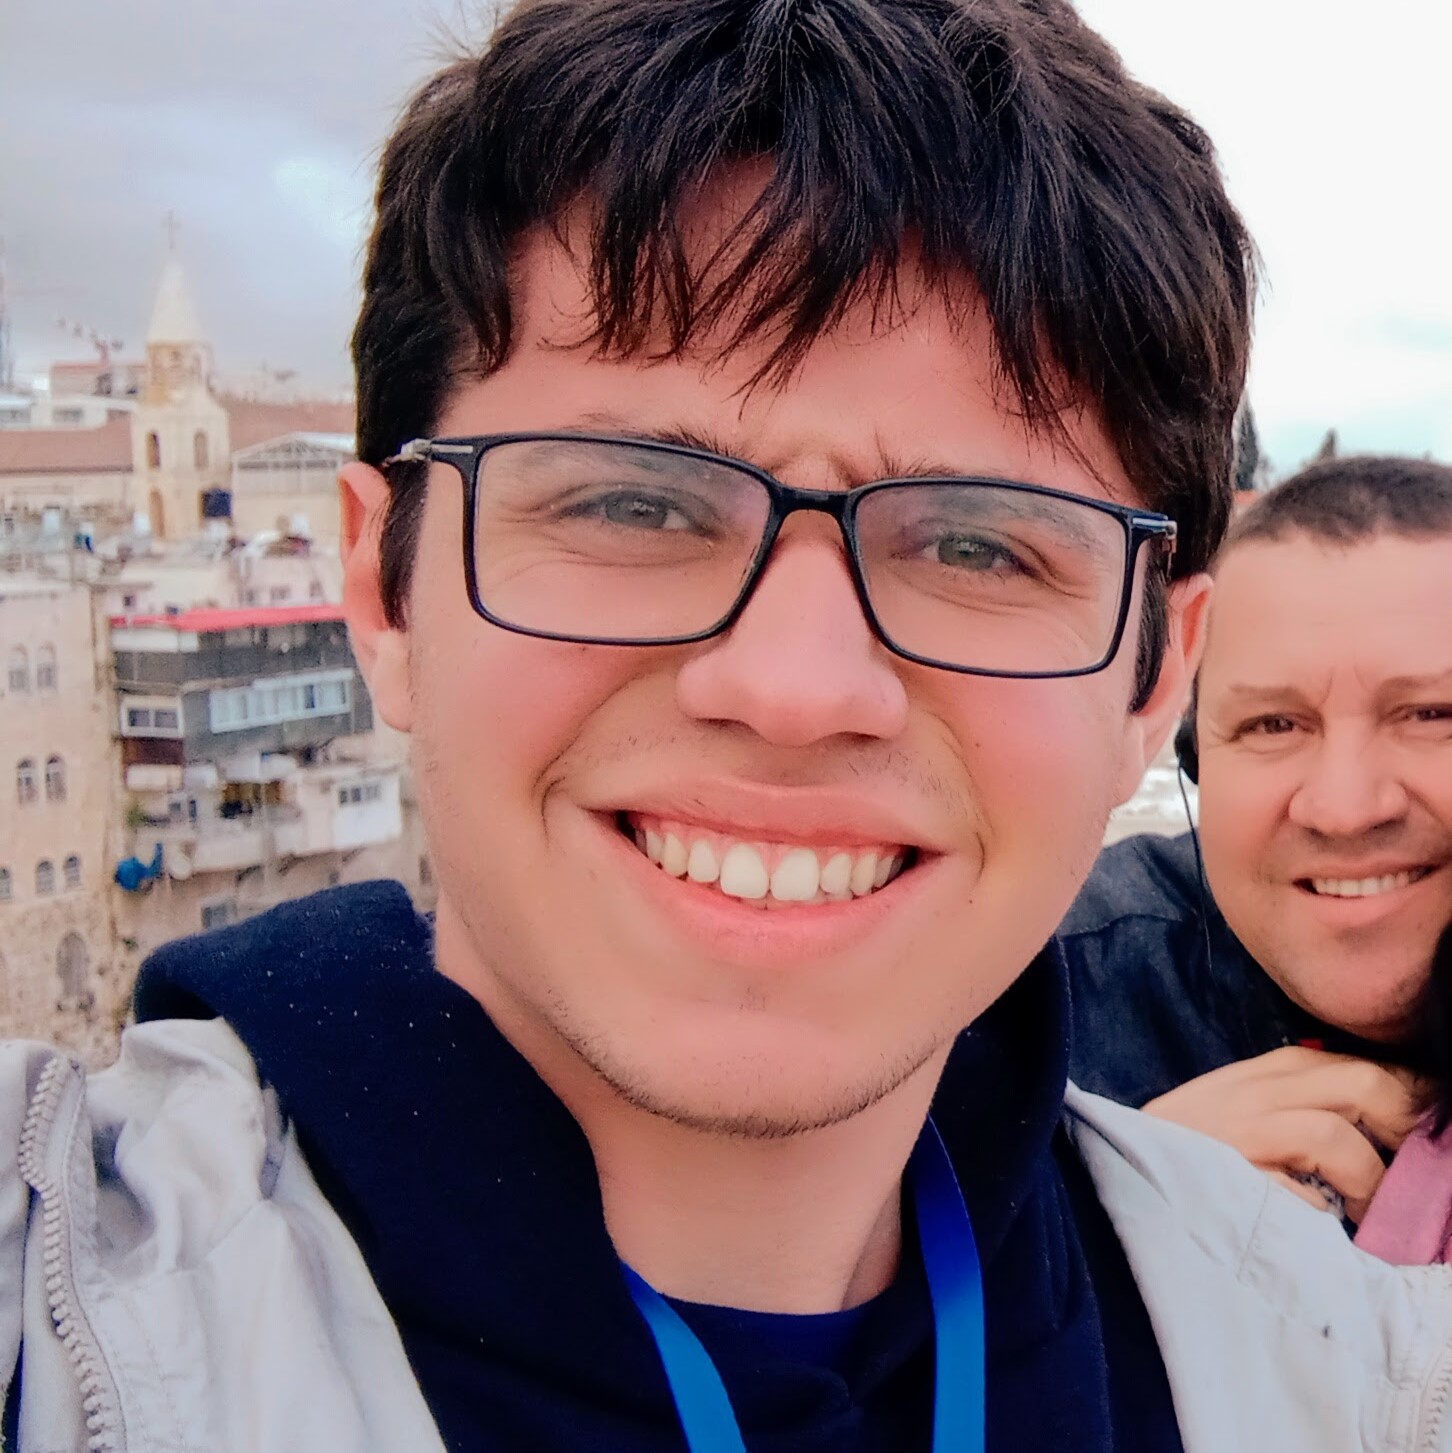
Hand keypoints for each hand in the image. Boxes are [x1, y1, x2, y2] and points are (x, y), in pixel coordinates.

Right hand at [1141, 1046, 1431, 1222]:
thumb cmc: (1193, 1151)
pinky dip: (1320, 1213)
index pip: (1364, 1063)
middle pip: (1363, 1083)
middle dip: (1407, 1126)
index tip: (1431, 1129)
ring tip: (1371, 1215)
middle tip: (1421, 1172)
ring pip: (1334, 1133)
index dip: (1412, 1093)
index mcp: (1270, 1069)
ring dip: (1371, 1181)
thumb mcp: (1252, 1110)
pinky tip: (1318, 1229)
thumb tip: (1388, 1118)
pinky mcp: (1225, 1177)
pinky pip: (1298, 1193)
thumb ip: (1306, 1102)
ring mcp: (1237, 1131)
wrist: (1112, 1174)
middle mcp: (1256, 1089)